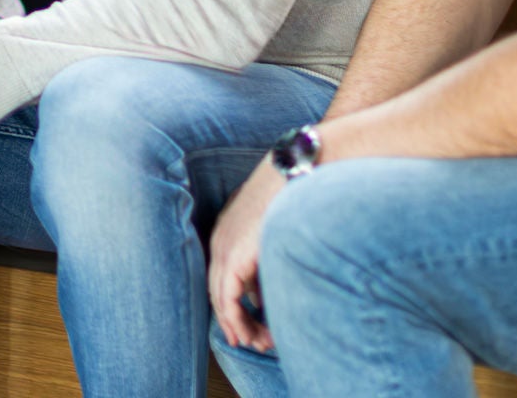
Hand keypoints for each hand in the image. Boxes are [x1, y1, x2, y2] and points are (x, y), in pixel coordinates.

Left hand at [209, 159, 285, 352]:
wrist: (296, 172)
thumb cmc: (296, 193)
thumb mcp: (276, 229)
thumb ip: (268, 259)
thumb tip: (268, 293)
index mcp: (229, 232)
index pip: (224, 276)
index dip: (235, 304)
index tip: (250, 326)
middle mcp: (220, 241)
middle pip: (219, 291)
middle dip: (237, 321)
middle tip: (256, 343)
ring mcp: (223, 249)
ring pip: (221, 300)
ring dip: (239, 326)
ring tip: (259, 344)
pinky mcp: (232, 258)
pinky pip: (227, 300)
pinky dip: (237, 321)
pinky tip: (251, 335)